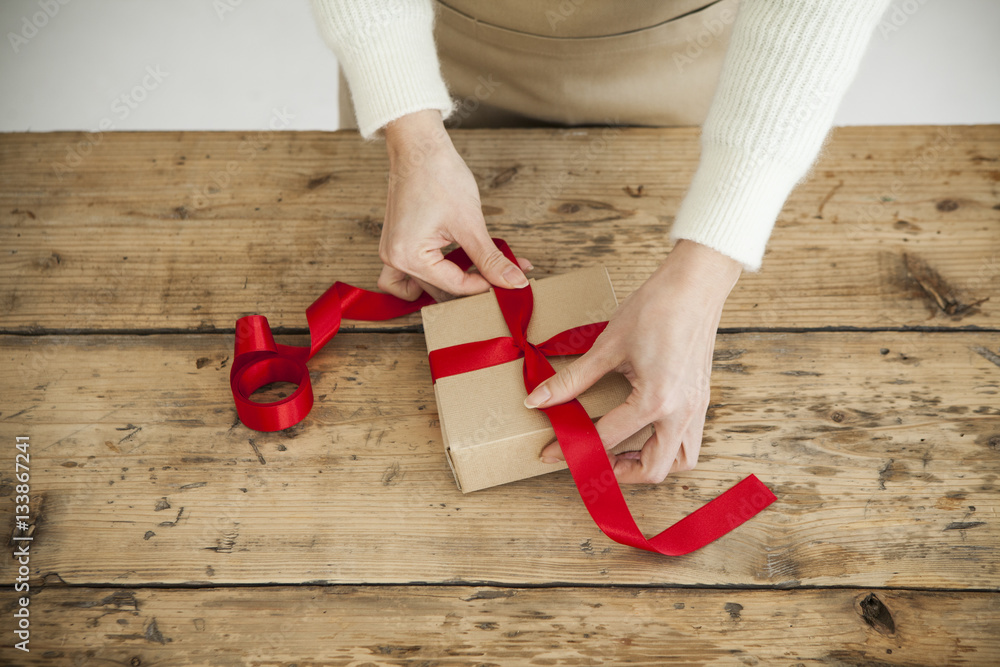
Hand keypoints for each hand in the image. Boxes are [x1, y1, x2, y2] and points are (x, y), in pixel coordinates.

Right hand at [377, 110, 530, 301]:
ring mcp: (391, 252)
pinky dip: (429, 277)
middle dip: (472, 285)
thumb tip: (513, 282)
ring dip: (450, 285)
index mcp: (408, 257)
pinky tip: (452, 268)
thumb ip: (491, 260)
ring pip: (423, 287)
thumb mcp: (470, 224)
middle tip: (501, 278)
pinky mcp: (397, 243)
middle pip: (438, 292)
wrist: (419, 147)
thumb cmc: (438, 175)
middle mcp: (394, 259)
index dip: (485, 286)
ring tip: (478, 275)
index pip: (454, 287)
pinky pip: (407, 275)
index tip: (509, 283)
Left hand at [526, 240, 741, 482]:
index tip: (550, 453)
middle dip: (618, 472)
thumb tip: (537, 399)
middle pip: (653, 470)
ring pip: (680, 461)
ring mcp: (696, 408)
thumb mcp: (607, 346)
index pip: (607, 440)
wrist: (695, 284)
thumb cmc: (656, 308)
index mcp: (655, 401)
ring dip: (649, 464)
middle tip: (590, 457)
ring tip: (620, 451)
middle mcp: (681, 412)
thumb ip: (572, 380)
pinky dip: (667, 447)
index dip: (573, 449)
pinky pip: (689, 440)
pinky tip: (644, 430)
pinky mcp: (701, 399)